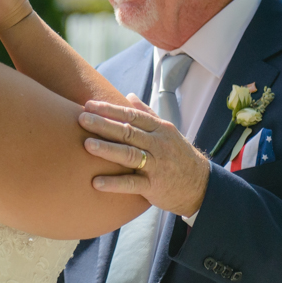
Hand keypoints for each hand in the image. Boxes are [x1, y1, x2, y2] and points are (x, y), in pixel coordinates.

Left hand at [79, 100, 210, 216]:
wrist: (200, 185)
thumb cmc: (177, 155)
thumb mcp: (167, 132)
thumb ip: (147, 114)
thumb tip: (128, 96)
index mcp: (159, 129)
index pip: (132, 116)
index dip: (110, 110)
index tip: (90, 105)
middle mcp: (158, 145)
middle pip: (128, 132)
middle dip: (104, 125)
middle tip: (81, 119)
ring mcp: (156, 165)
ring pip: (129, 155)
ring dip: (108, 150)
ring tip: (87, 145)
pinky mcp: (154, 186)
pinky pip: (132, 184)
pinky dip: (114, 184)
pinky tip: (96, 182)